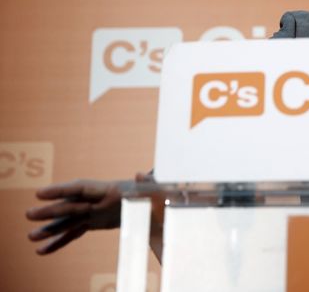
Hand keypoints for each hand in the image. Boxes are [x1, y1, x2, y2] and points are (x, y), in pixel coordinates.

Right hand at [26, 172, 150, 254]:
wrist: (161, 203)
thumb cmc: (158, 193)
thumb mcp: (156, 187)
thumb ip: (148, 182)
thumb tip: (140, 175)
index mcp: (110, 189)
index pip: (81, 188)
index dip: (61, 190)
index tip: (41, 193)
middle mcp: (97, 200)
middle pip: (71, 205)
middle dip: (50, 210)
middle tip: (30, 214)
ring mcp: (94, 212)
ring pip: (69, 220)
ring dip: (51, 228)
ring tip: (31, 237)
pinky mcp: (95, 223)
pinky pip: (75, 232)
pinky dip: (60, 241)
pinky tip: (43, 250)